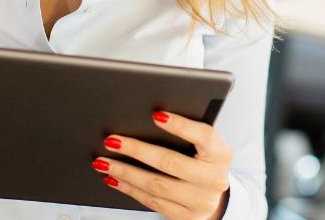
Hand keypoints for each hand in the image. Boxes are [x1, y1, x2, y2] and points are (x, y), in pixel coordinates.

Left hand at [92, 111, 231, 218]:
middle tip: (112, 141)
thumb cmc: (203, 161)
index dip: (181, 125)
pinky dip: (130, 189)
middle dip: (137, 151)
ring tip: (103, 162)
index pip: (204, 136)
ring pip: (157, 186)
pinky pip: (153, 202)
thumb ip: (186, 132)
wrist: (212, 195)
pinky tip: (115, 178)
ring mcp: (200, 202)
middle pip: (171, 163)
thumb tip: (150, 116)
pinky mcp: (185, 217)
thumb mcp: (204, 145)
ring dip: (126, 172)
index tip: (156, 114)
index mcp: (221, 154)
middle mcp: (214, 180)